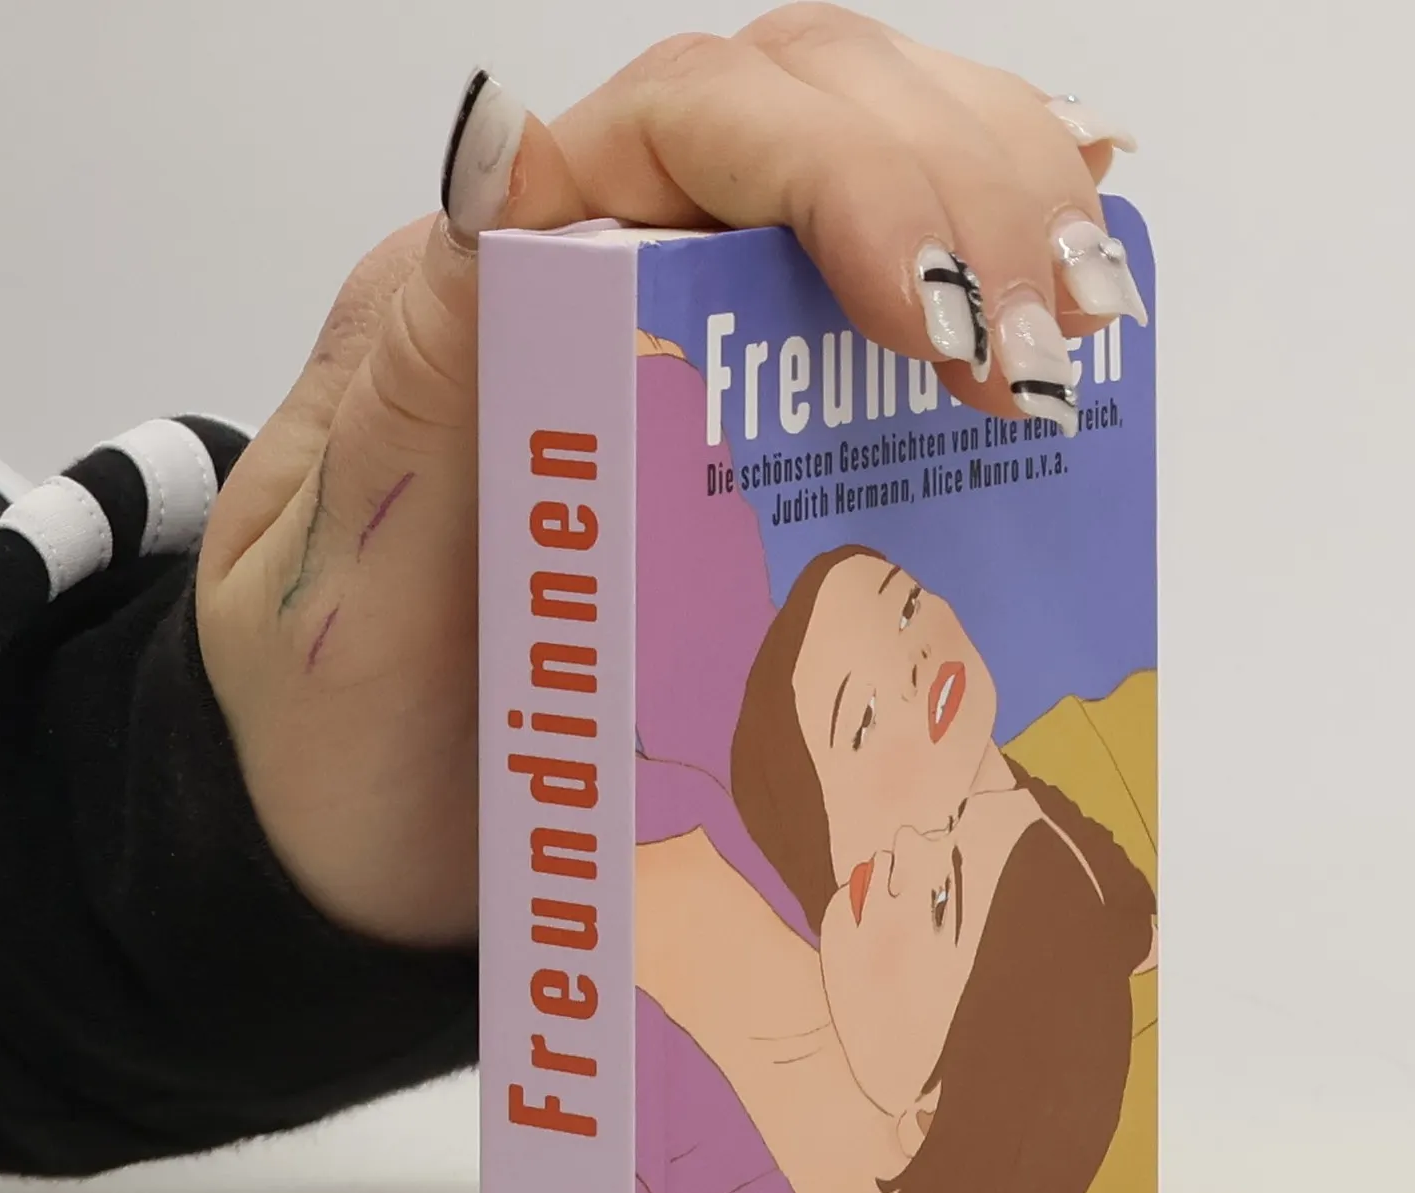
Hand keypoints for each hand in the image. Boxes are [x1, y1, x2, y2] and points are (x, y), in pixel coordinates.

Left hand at [196, 6, 1141, 947]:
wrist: (350, 859)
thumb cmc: (332, 743)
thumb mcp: (343, 588)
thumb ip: (422, 385)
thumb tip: (504, 149)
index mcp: (489, 294)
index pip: (686, 125)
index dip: (842, 174)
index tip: (935, 315)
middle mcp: (593, 285)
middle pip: (811, 111)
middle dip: (960, 189)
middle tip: (1045, 348)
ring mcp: (683, 354)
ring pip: (869, 175)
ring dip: (1002, 214)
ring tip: (1082, 334)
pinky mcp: (748, 444)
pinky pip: (882, 315)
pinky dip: (990, 287)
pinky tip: (1068, 319)